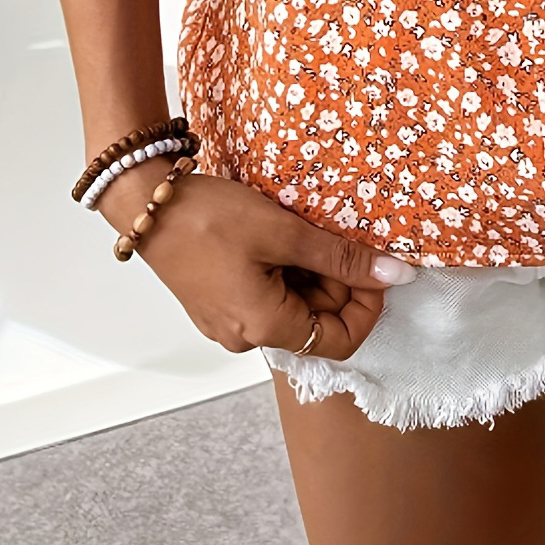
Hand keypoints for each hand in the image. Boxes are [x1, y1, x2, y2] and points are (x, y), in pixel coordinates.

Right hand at [95, 162, 415, 359]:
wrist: (148, 203)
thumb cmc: (210, 218)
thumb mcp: (286, 233)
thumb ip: (343, 258)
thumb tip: (397, 275)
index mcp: (263, 328)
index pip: (340, 341)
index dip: (368, 305)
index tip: (375, 267)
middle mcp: (245, 337)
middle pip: (317, 322)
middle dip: (338, 281)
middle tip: (334, 233)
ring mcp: (229, 321)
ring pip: (294, 305)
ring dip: (311, 271)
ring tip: (303, 228)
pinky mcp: (220, 302)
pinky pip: (268, 296)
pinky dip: (286, 269)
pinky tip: (281, 235)